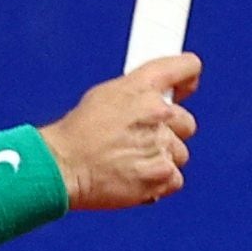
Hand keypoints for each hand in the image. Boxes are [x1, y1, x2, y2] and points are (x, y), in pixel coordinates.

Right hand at [44, 55, 198, 210]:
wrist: (63, 168)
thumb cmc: (77, 134)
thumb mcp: (104, 95)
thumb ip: (138, 92)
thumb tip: (160, 99)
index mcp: (143, 86)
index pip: (187, 68)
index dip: (188, 77)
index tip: (185, 85)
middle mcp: (158, 113)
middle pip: (186, 121)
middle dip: (169, 130)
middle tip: (142, 138)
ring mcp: (161, 146)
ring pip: (180, 153)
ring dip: (162, 158)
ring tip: (132, 161)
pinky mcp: (161, 175)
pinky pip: (175, 179)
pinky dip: (159, 182)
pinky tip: (136, 176)